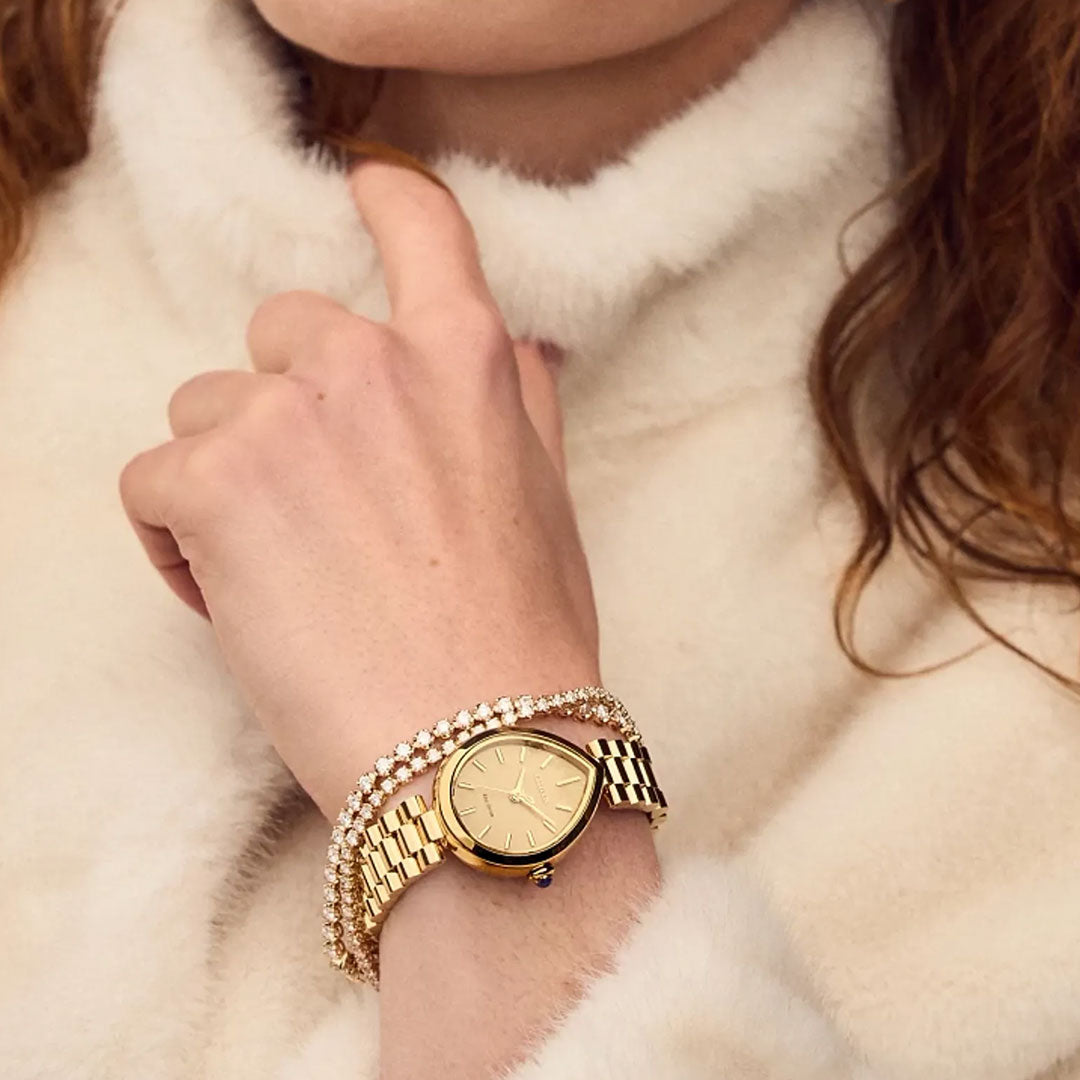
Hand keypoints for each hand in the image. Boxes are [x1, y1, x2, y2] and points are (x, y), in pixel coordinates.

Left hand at [119, 161, 600, 817]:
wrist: (476, 751)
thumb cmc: (522, 640)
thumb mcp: (547, 503)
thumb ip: (521, 406)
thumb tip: (520, 348)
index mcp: (464, 359)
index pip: (419, 225)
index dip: (385, 197)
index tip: (364, 185)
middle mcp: (368, 363)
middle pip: (281, 330)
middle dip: (286, 402)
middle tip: (316, 503)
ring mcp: (283, 418)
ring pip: (206, 410)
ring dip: (229, 475)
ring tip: (276, 570)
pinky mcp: (211, 487)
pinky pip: (155, 480)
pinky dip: (177, 536)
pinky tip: (231, 597)